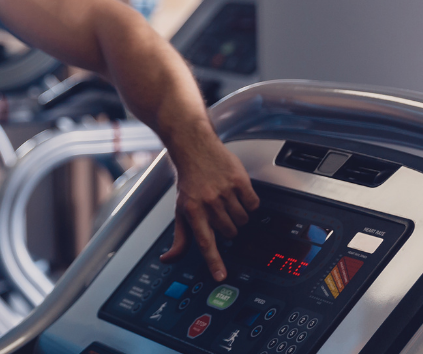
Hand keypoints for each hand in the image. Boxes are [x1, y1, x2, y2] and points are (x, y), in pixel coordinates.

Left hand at [159, 121, 259, 280]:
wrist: (194, 146)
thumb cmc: (188, 180)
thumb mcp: (180, 209)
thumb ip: (180, 238)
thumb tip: (168, 258)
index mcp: (193, 211)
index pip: (205, 242)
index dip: (214, 261)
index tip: (221, 276)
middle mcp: (209, 202)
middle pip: (230, 232)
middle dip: (228, 226)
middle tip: (220, 212)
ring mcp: (225, 191)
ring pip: (243, 220)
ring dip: (239, 214)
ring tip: (227, 200)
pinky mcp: (240, 181)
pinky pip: (254, 204)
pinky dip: (249, 202)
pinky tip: (238, 193)